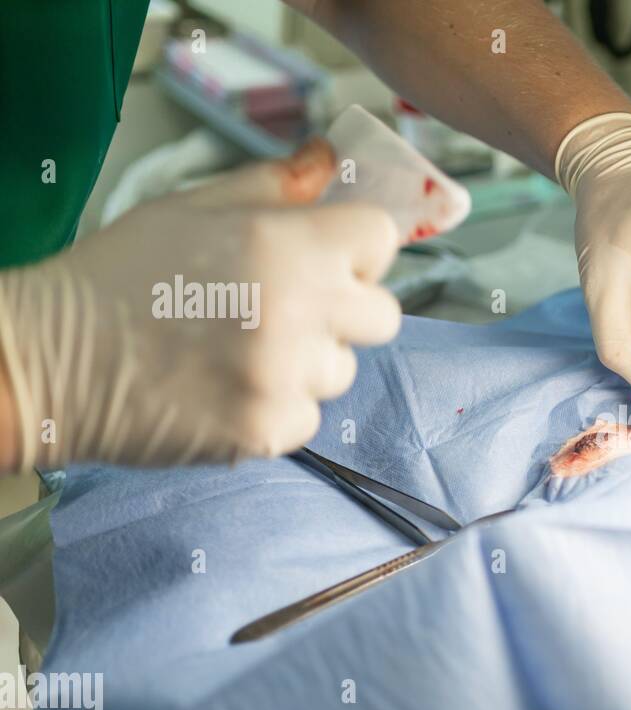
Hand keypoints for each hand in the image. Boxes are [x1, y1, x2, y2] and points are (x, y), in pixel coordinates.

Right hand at [0, 140, 400, 470]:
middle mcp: (300, 311)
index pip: (380, 240)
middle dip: (346, 310)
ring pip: (341, 369)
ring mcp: (287, 377)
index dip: (357, 248)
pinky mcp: (269, 431)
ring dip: (307, 362)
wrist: (52, 358)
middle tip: (288, 308)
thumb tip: (330, 160)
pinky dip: (277, 408)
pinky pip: (308, 417)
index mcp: (289, 245)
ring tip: (240, 349)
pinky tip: (226, 388)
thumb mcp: (195, 206)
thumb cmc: (121, 273)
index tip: (327, 257)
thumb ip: (276, 185)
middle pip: (382, 315)